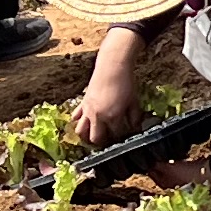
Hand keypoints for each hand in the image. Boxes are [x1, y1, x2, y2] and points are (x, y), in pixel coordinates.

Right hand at [70, 27, 144, 147]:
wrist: (112, 67)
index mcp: (113, 117)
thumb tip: (135, 128)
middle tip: (107, 141)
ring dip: (86, 135)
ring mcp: (88, 110)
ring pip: (80, 131)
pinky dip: (79, 121)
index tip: (123, 138)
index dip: (120, 138)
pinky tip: (85, 121)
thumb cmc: (126, 83)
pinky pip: (76, 116)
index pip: (115, 135)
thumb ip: (134, 117)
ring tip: (94, 134)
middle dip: (102, 143)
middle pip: (95, 138)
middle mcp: (98, 116)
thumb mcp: (134, 101)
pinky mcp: (83, 103)